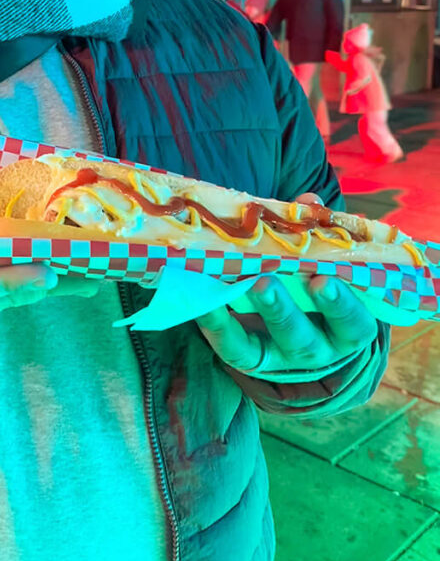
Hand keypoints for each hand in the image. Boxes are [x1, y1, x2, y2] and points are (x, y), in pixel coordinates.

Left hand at [195, 193, 377, 377]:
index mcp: (346, 329)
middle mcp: (318, 349)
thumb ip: (317, 234)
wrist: (296, 333)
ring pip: (270, 344)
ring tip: (243, 283)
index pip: (354, 324)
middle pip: (304, 339)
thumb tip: (308, 201)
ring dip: (253, 314)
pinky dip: (218, 325)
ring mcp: (281, 357)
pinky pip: (233, 347)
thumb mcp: (322, 265)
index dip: (340, 305)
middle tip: (266, 280)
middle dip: (284, 310)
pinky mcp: (250, 358)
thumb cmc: (314, 287)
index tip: (322, 278)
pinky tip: (207, 303)